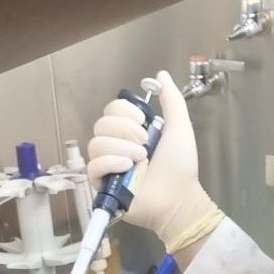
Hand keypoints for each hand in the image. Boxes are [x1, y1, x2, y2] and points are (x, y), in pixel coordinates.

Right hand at [87, 70, 220, 254]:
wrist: (179, 198)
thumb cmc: (180, 167)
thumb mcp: (180, 127)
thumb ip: (171, 101)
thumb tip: (160, 75)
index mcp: (131, 131)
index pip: (112, 109)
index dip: (125, 112)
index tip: (144, 122)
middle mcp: (117, 145)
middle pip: (101, 123)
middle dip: (125, 130)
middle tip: (145, 144)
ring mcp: (109, 165)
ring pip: (96, 143)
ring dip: (121, 147)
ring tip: (140, 160)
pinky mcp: (102, 184)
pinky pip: (93, 165)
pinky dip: (110, 163)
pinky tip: (128, 168)